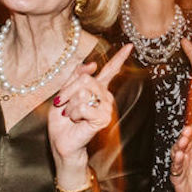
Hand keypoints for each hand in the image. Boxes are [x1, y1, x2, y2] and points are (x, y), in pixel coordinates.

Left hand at [49, 43, 131, 171]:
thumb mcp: (64, 95)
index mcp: (97, 90)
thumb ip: (75, 78)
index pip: (110, 71)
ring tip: (70, 116)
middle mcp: (105, 96)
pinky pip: (84, 106)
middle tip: (62, 105)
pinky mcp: (103, 118)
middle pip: (86, 79)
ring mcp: (106, 107)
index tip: (129, 46)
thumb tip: (93, 64)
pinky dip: (73, 114)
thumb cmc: (62, 124)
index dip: (119, 58)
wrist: (62, 144)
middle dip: (68, 91)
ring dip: (69, 105)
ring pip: (84, 92)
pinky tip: (76, 122)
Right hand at [170, 120, 191, 191]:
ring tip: (183, 141)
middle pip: (186, 142)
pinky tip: (180, 156)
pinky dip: (177, 161)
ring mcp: (182, 162)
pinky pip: (176, 166)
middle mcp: (189, 154)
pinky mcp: (176, 173)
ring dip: (180, 145)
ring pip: (178, 151)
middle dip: (186, 136)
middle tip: (187, 130)